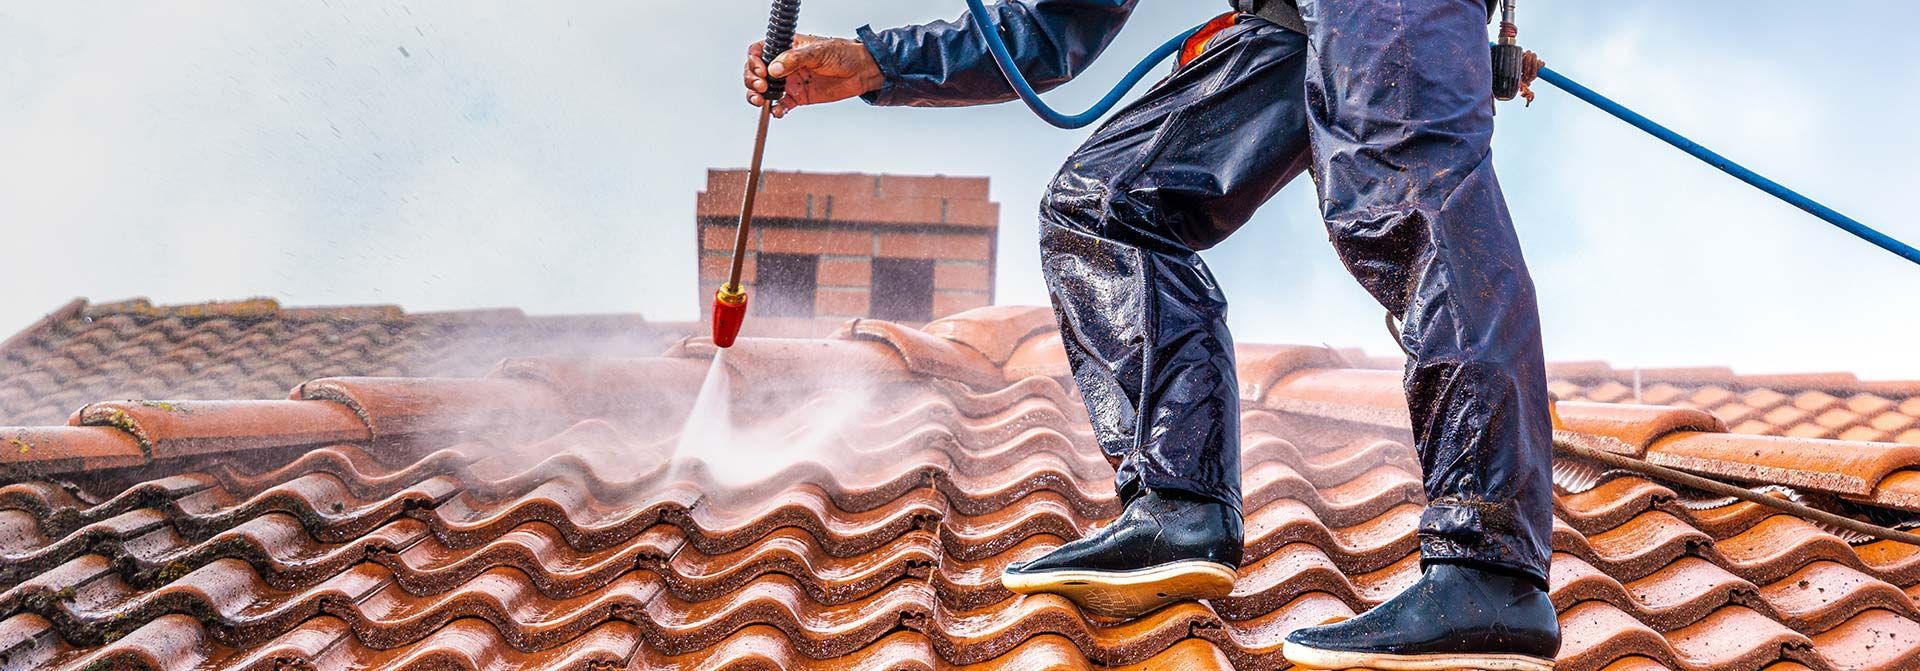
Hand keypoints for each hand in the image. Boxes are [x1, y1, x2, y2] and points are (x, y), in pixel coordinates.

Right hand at [743, 34, 884, 117]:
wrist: (862, 71)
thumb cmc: (843, 53)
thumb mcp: (818, 51)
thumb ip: (794, 59)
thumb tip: (774, 68)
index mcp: (786, 48)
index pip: (760, 51)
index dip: (755, 61)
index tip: (761, 70)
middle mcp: (785, 65)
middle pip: (757, 72)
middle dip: (752, 80)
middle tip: (761, 86)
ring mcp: (791, 81)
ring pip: (765, 90)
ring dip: (758, 96)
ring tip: (761, 100)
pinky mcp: (799, 97)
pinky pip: (781, 105)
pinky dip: (776, 110)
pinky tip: (778, 111)